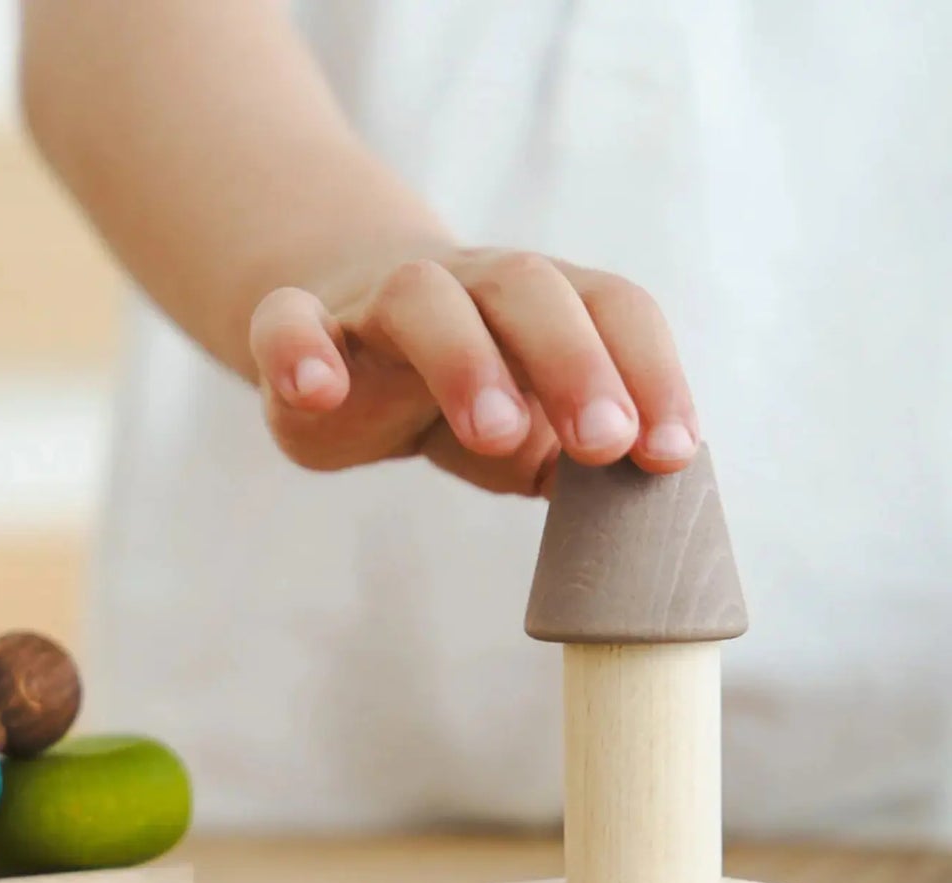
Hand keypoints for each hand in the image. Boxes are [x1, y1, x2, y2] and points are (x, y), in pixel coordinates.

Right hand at [249, 247, 697, 495]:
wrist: (346, 338)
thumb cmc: (462, 389)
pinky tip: (315, 391)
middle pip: (527, 291)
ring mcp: (378, 303)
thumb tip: (645, 520)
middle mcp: (468, 287)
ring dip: (465, 359)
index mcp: (540, 306)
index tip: (671, 453)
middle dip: (574, 362)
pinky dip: (298, 349)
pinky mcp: (301, 331)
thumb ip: (578, 463)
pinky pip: (288, 322)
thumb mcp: (530, 434)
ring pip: (422, 299)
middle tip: (605, 444)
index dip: (650, 373)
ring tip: (493, 435)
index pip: (611, 310)